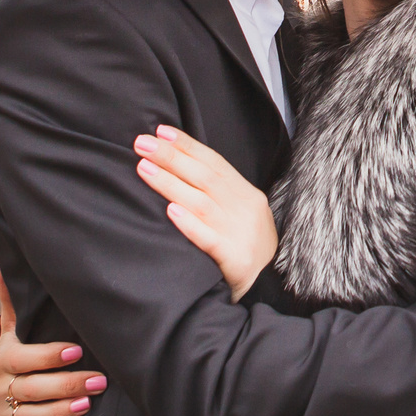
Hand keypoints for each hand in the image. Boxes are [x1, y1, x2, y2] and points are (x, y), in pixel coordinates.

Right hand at [0, 266, 106, 415]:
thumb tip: (2, 263)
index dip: (48, 356)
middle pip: (30, 389)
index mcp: (4, 358)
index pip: (23, 358)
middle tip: (98, 381)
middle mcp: (0, 387)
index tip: (77, 351)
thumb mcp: (12, 330)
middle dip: (65, 385)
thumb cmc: (17, 354)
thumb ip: (12, 302)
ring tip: (86, 406)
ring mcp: (4, 412)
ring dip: (58, 411)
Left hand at [133, 125, 278, 298]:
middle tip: (141, 143)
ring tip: (144, 168)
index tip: (160, 131)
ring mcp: (239, 233)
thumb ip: (218, 193)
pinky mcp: (234, 258)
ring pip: (201, 203)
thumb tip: (180, 167)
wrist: (273, 284)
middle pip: (204, 177)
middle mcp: (243, 208)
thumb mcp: (242, 212)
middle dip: (171, 157)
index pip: (214, 163)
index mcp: (246, 194)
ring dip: (170, 183)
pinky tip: (171, 211)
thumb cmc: (248, 245)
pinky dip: (190, 224)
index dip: (187, 145)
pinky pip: (210, 239)